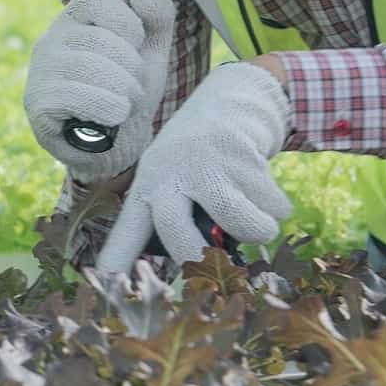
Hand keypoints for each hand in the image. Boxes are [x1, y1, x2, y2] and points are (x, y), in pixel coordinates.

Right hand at [23, 0, 178, 181]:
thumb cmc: (127, 93)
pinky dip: (104, 107)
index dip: (126, 24)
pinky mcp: (36, 104)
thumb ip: (157, 20)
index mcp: (73, 21)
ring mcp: (39, 72)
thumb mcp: (150, 54)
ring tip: (127, 106)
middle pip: (96, 39)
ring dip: (122, 91)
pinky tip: (113, 116)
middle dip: (131, 68)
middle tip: (135, 91)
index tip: (135, 50)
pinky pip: (71, 96)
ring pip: (86, 67)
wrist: (112, 147)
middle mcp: (49, 41)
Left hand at [98, 61, 289, 271]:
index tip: (109, 285)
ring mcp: (205, 162)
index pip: (128, 231)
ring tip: (258, 221)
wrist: (230, 100)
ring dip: (259, 230)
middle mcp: (169, 174)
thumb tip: (196, 275)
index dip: (117, 261)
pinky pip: (272, 205)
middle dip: (199, 259)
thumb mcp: (176, 180)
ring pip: (242, 224)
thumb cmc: (200, 158)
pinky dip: (277, 207)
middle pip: (176, 233)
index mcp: (149, 187)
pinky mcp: (241, 153)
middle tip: (222, 271)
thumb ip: (180, 222)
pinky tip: (266, 191)